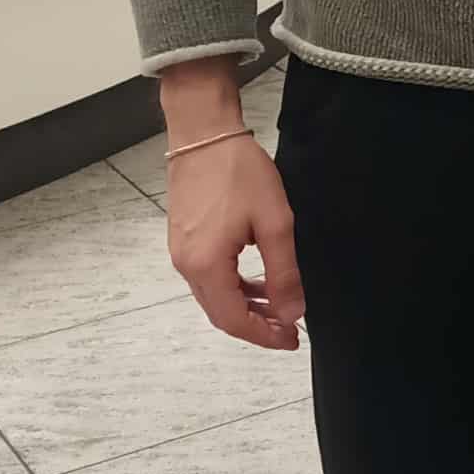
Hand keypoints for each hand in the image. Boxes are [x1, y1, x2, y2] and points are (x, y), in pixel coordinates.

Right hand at [167, 134, 305, 350]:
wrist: (204, 134)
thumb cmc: (239, 173)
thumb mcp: (274, 223)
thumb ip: (283, 273)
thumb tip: (293, 312)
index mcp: (206, 266)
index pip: (233, 320)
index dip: (264, 335)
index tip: (292, 339)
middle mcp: (186, 266)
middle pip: (221, 314)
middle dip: (257, 325)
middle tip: (291, 329)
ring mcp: (181, 253)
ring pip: (215, 297)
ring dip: (247, 307)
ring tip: (281, 306)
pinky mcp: (183, 241)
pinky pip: (209, 277)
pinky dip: (234, 287)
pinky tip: (258, 281)